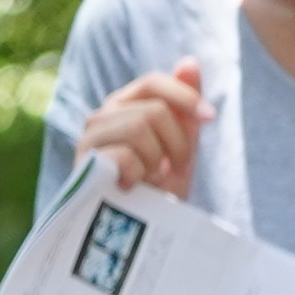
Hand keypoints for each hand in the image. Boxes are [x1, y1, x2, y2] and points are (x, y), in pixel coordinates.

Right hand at [72, 55, 209, 199]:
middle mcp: (102, 117)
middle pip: (154, 109)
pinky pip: (124, 153)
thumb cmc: (157, 190)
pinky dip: (138, 173)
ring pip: (140, 126)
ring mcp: (89, 139)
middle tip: (172, 170)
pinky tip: (131, 187)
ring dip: (157, 159)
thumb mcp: (180, 145)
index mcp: (124, 107)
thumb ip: (184, 106)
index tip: (210, 118)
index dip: (185, 97)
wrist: (136, 234)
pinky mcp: (83, 163)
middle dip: (176, 142)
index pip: (154, 82)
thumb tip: (189, 60)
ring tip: (150, 179)